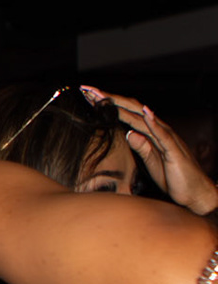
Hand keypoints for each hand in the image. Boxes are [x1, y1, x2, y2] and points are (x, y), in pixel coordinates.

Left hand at [80, 86, 217, 215]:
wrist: (196, 194)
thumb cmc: (174, 178)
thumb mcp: (151, 162)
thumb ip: (141, 146)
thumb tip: (128, 133)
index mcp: (151, 134)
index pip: (126, 113)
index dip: (108, 104)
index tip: (87, 96)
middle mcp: (159, 132)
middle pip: (132, 110)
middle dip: (110, 98)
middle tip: (87, 89)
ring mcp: (168, 139)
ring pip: (143, 118)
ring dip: (124, 105)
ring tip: (105, 95)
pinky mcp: (174, 151)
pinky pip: (163, 135)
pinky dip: (153, 123)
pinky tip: (145, 112)